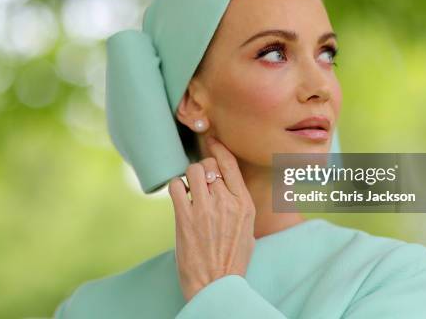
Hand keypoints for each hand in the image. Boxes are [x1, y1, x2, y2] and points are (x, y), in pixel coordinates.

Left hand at [168, 136, 255, 300]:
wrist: (216, 285)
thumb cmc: (233, 260)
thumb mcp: (248, 230)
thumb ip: (240, 205)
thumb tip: (229, 187)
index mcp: (244, 204)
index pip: (230, 164)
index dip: (218, 149)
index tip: (212, 141)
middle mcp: (226, 202)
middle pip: (210, 166)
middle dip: (203, 169)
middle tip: (200, 180)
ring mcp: (205, 209)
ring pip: (193, 171)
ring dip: (190, 177)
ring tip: (190, 190)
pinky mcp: (185, 217)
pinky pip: (176, 186)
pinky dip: (176, 187)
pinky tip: (180, 197)